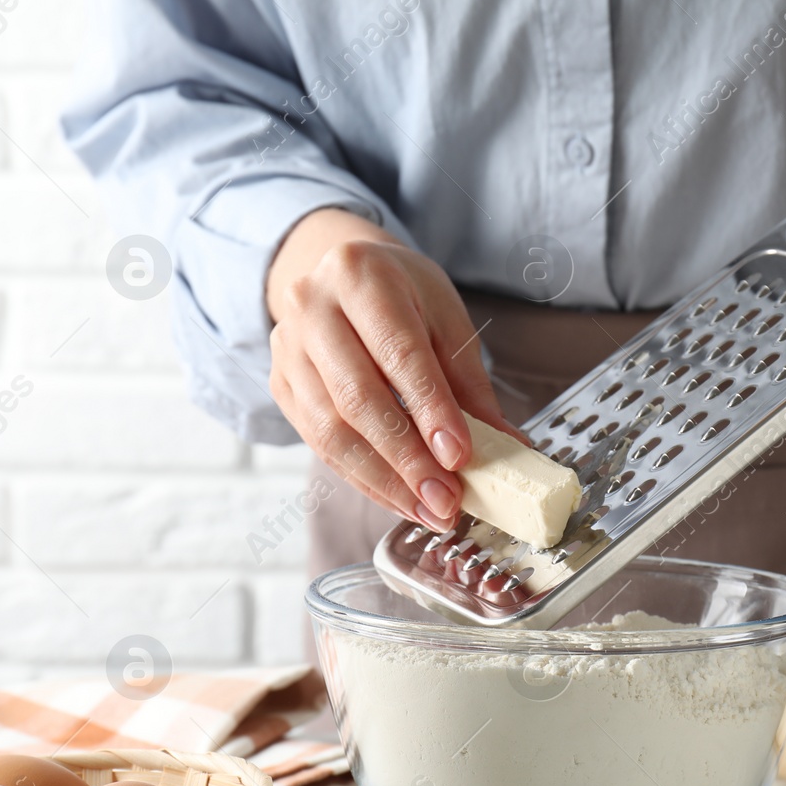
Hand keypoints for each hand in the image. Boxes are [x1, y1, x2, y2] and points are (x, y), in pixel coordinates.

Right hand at [265, 208, 520, 529]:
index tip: (459, 457)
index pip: (397, 352)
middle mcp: (312, 308)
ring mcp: (287, 349)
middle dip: (407, 459)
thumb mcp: (445, 319)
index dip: (430, 409)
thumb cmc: (402, 295)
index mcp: (360, 275)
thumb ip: (469, 384)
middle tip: (445, 500)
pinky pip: (318, 444)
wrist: (341, 275)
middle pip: (358, 398)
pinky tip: (398, 497)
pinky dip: (362, 478)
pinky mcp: (280, 384)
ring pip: (331, 430)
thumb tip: (505, 446)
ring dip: (384, 481)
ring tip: (428, 509)